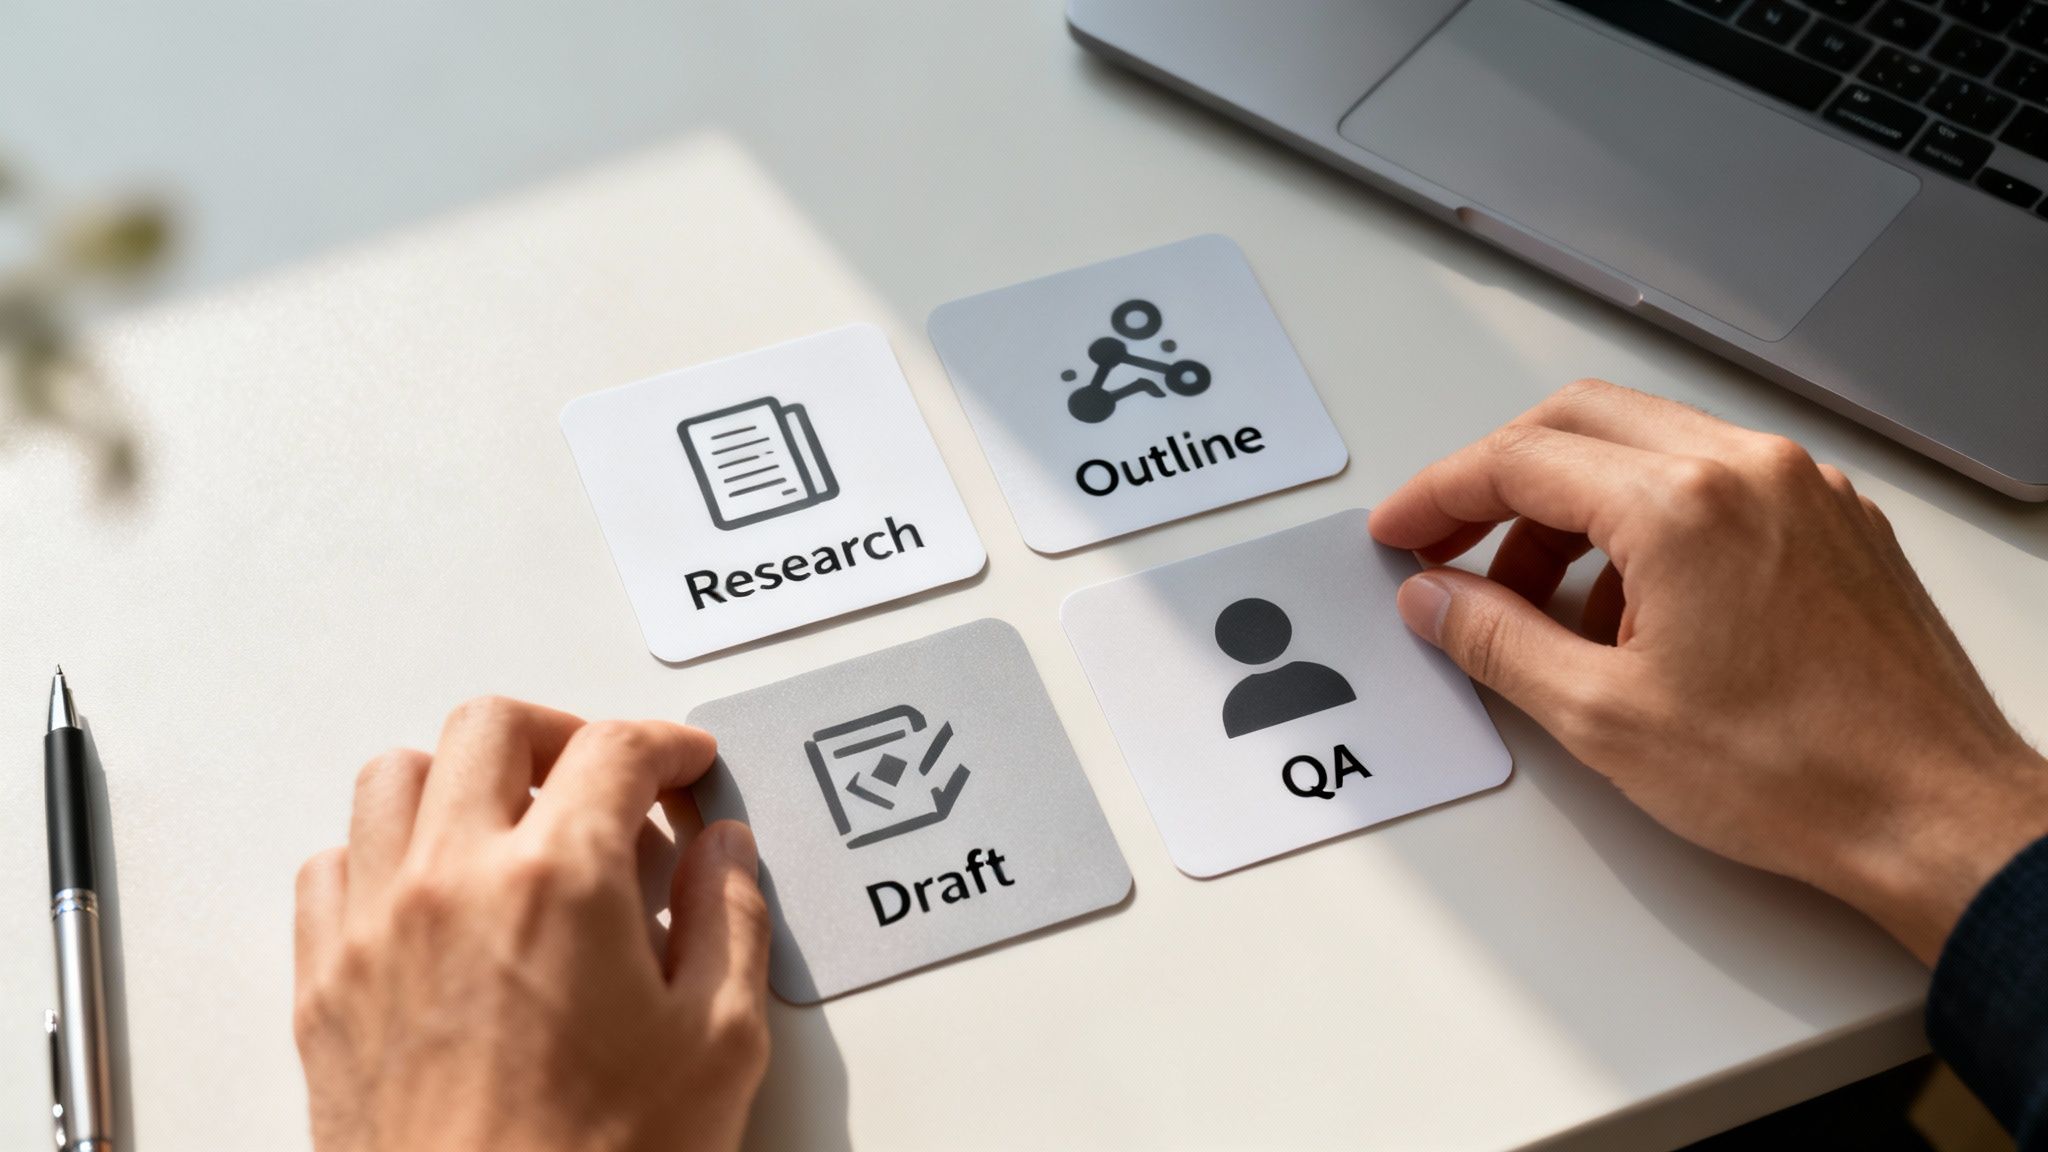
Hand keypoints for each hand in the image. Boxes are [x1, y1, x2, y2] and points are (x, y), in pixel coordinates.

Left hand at [292, 698, 771, 1151]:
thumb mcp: (716, 1045)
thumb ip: (730, 921)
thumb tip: (723, 855)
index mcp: (559, 881)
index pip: (614, 748)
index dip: (666, 746)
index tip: (683, 768)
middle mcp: (453, 881)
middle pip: (490, 726)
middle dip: (562, 734)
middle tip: (606, 777)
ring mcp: (375, 929)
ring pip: (393, 776)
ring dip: (462, 778)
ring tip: (515, 823)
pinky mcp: (325, 987)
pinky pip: (331, 866)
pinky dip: (383, 852)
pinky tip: (434, 892)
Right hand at [1369, 380, 2047, 963]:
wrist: (1936, 816)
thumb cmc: (1801, 774)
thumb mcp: (1604, 717)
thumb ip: (1497, 640)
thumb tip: (1435, 600)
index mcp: (1684, 505)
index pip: (1521, 460)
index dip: (1439, 495)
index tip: (1402, 532)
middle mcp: (1748, 470)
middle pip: (1578, 422)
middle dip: (1497, 482)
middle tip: (1450, 548)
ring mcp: (1800, 488)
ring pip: (1646, 446)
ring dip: (1571, 506)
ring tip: (1542, 604)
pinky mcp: (1833, 521)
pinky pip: (1711, 482)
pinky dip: (1645, 521)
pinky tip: (1629, 608)